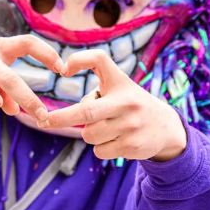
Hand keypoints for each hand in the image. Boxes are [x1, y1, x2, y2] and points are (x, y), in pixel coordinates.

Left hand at [38, 50, 186, 161]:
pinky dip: (100, 148)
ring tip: (107, 127)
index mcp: (120, 82)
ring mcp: (131, 125)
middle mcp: (127, 101)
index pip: (99, 59)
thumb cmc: (130, 104)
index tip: (62, 70)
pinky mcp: (133, 145)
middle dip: (60, 118)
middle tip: (42, 121)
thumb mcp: (119, 87)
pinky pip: (99, 151)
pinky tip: (116, 140)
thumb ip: (96, 89)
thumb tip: (64, 98)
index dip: (78, 60)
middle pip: (85, 112)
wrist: (167, 128)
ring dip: (89, 134)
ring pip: (89, 134)